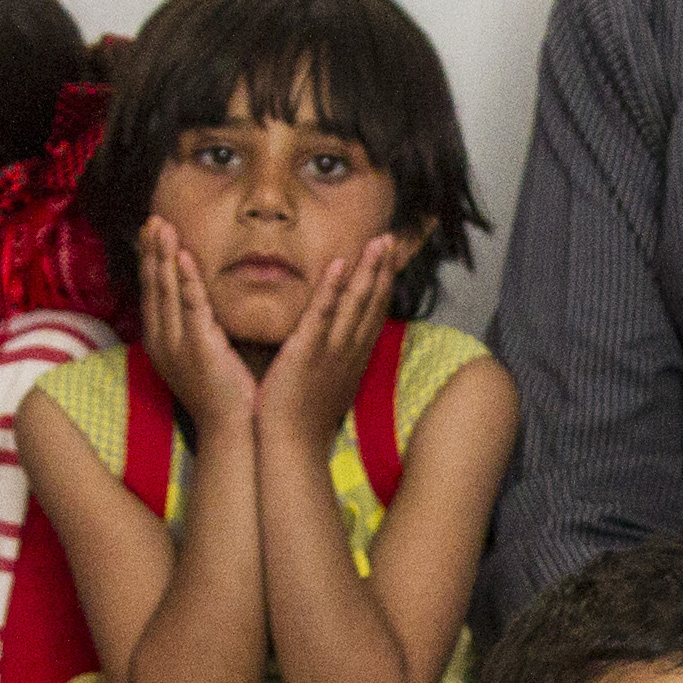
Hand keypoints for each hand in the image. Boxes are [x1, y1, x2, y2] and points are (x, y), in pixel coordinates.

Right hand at [131, 224, 260, 446]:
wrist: (233, 430)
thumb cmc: (225, 395)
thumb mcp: (205, 356)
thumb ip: (201, 327)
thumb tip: (204, 304)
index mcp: (163, 341)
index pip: (153, 292)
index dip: (150, 261)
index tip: (151, 232)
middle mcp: (163, 340)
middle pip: (153, 286)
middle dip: (151, 251)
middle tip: (151, 220)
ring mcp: (178, 344)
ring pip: (166, 291)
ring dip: (162, 256)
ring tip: (160, 227)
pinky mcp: (200, 347)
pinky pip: (191, 306)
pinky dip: (184, 280)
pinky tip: (181, 257)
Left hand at [250, 234, 403, 464]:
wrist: (291, 446)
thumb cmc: (302, 419)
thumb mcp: (324, 384)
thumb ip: (328, 360)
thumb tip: (327, 345)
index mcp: (353, 358)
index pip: (373, 314)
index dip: (383, 284)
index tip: (389, 258)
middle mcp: (349, 351)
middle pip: (373, 303)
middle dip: (383, 269)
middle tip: (391, 237)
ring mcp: (331, 351)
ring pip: (356, 304)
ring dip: (369, 270)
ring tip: (379, 241)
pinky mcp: (307, 352)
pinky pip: (322, 315)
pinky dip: (332, 290)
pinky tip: (340, 265)